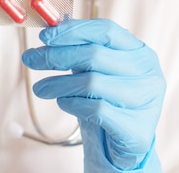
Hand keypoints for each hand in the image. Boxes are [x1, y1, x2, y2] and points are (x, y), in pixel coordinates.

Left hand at [22, 19, 164, 171]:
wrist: (122, 146)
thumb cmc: (106, 101)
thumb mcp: (94, 71)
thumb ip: (78, 50)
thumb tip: (48, 33)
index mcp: (140, 51)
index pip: (106, 30)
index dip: (73, 30)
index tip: (44, 35)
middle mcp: (148, 72)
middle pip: (94, 55)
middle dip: (56, 56)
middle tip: (31, 60)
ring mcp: (146, 100)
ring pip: (92, 82)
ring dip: (58, 83)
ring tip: (41, 88)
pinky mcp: (137, 128)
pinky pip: (95, 109)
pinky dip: (72, 103)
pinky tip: (63, 102)